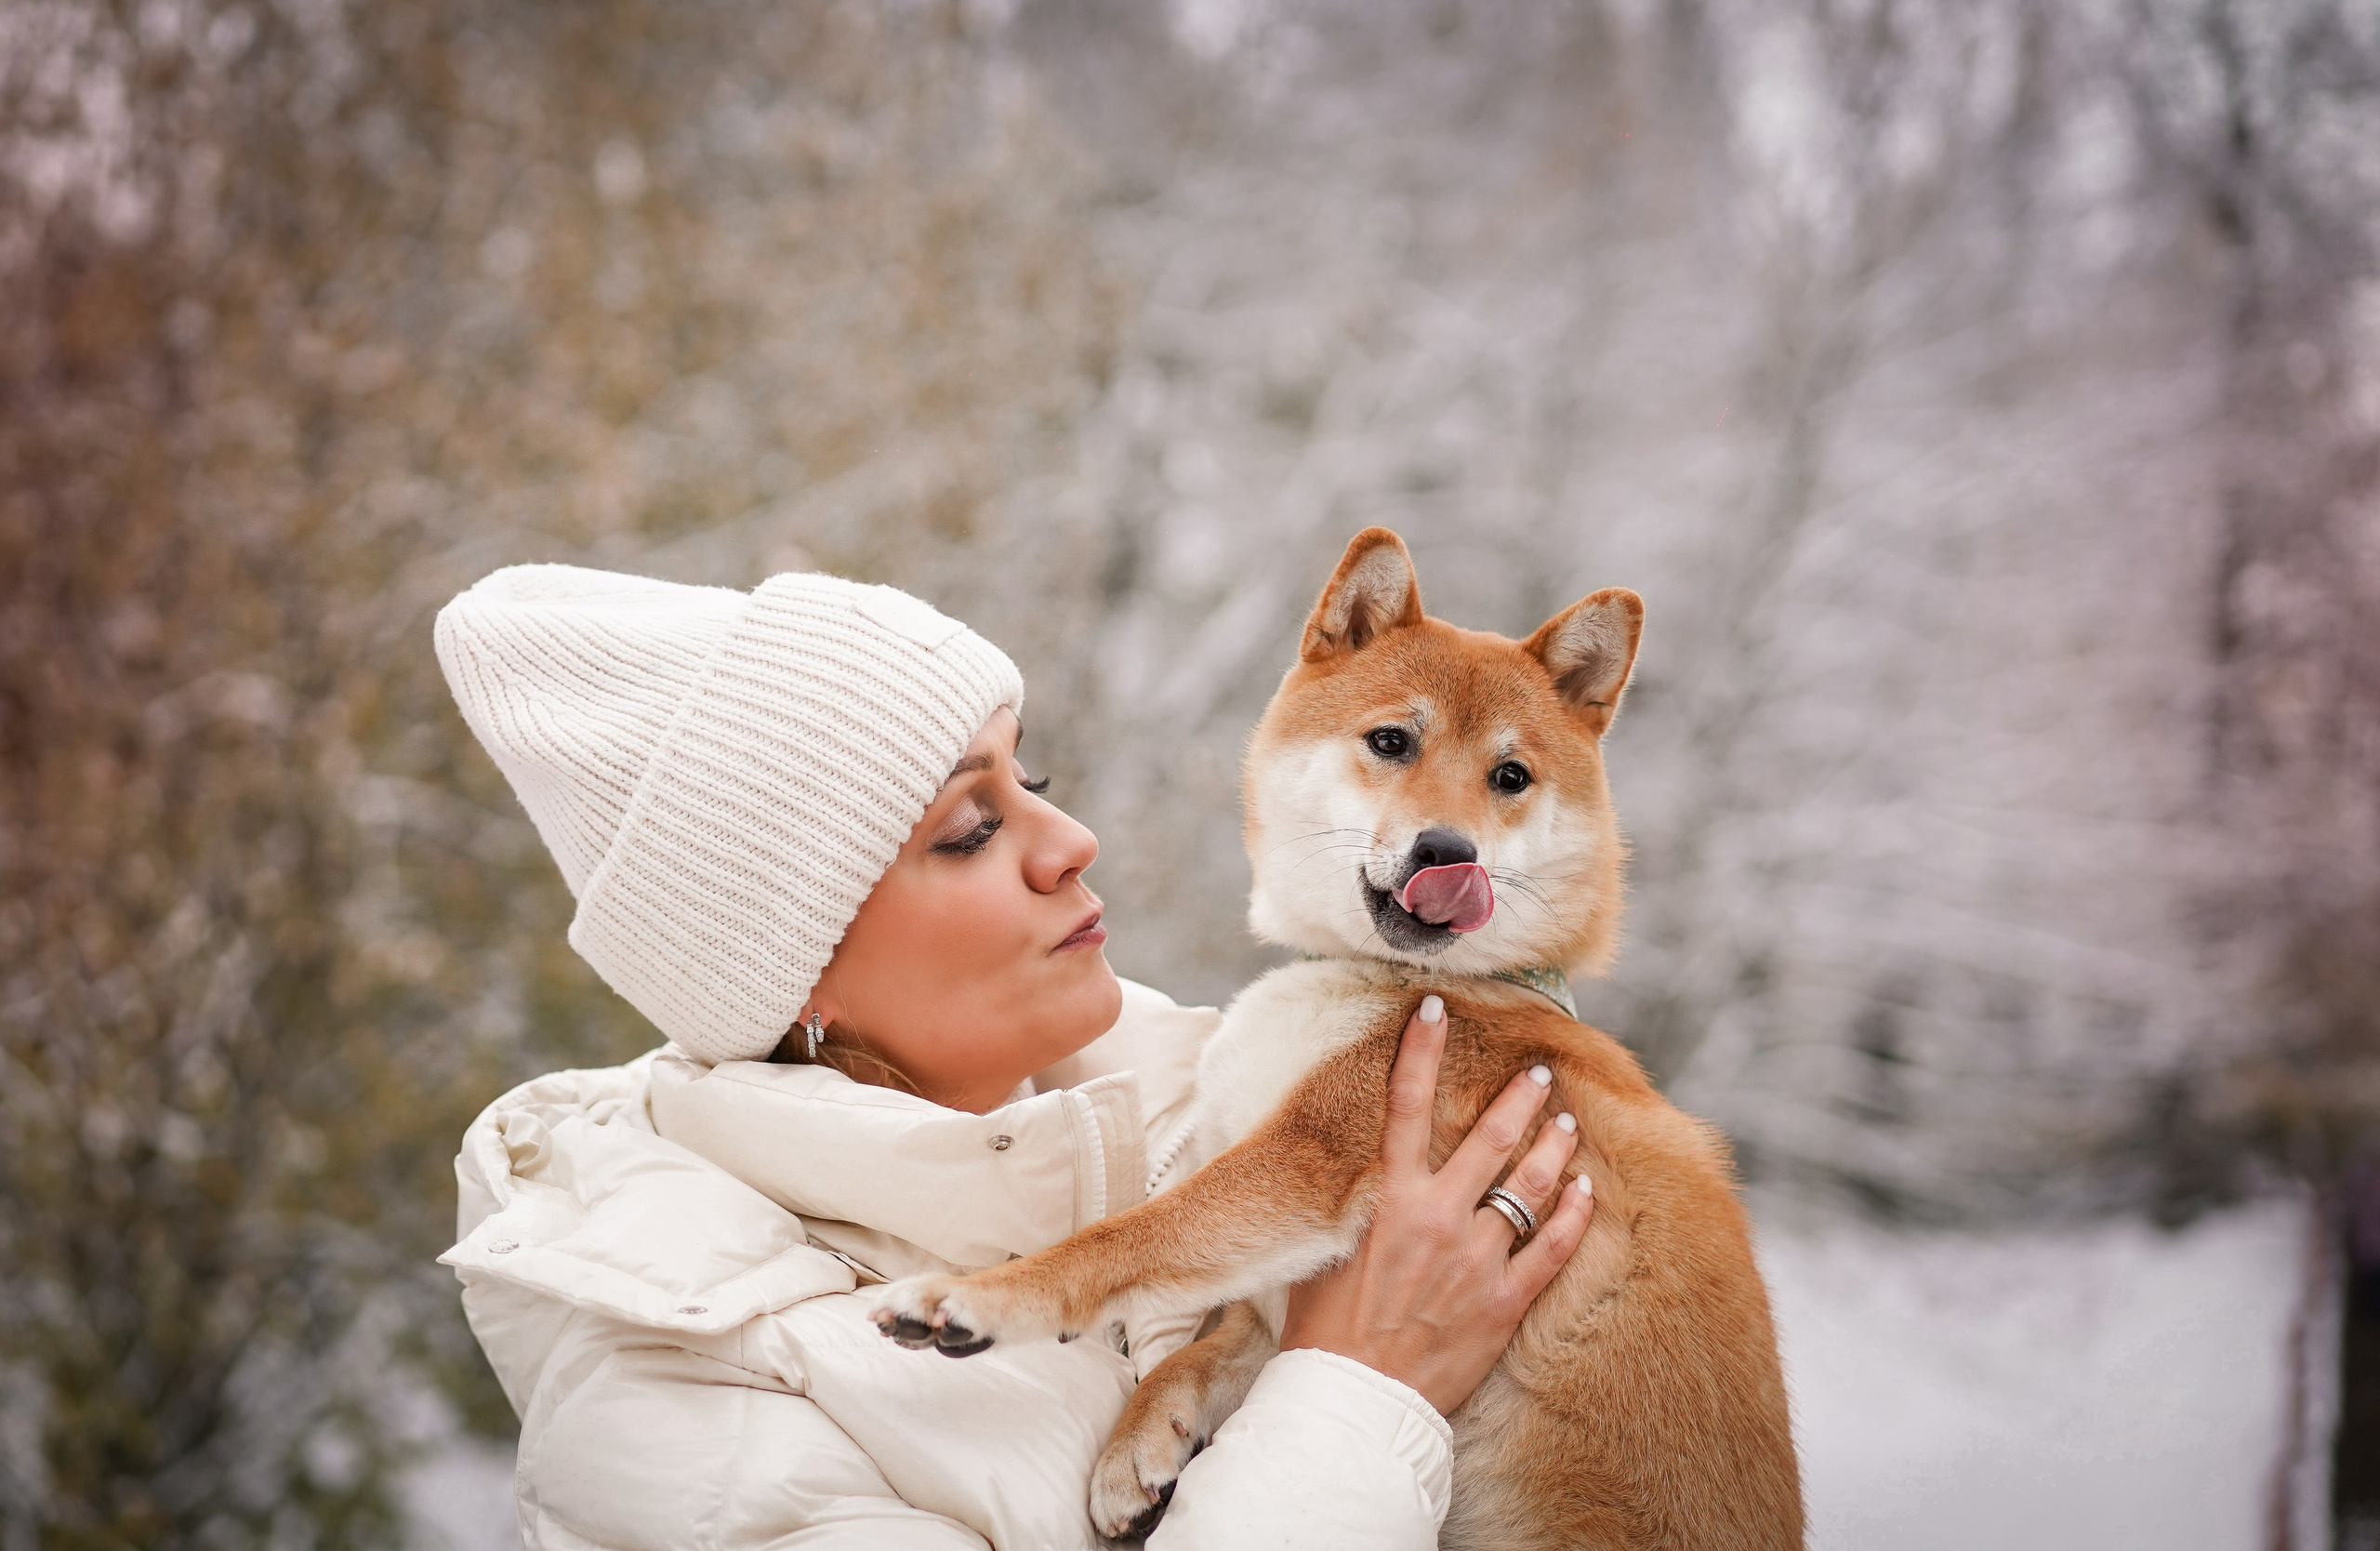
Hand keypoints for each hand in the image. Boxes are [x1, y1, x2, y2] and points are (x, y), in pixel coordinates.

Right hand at [1277, 994, 1593, 1414]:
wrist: (1354, 1402)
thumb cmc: (1325, 1333)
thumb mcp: (1324, 1256)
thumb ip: (1355, 1212)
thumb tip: (1363, 1181)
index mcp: (1389, 1203)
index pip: (1404, 1108)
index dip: (1419, 1052)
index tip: (1433, 1008)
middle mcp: (1437, 1220)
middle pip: (1490, 1139)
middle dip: (1519, 1098)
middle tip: (1539, 1072)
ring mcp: (1476, 1261)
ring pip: (1532, 1187)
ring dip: (1555, 1148)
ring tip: (1569, 1122)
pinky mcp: (1504, 1304)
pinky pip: (1552, 1249)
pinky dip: (1575, 1216)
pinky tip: (1589, 1192)